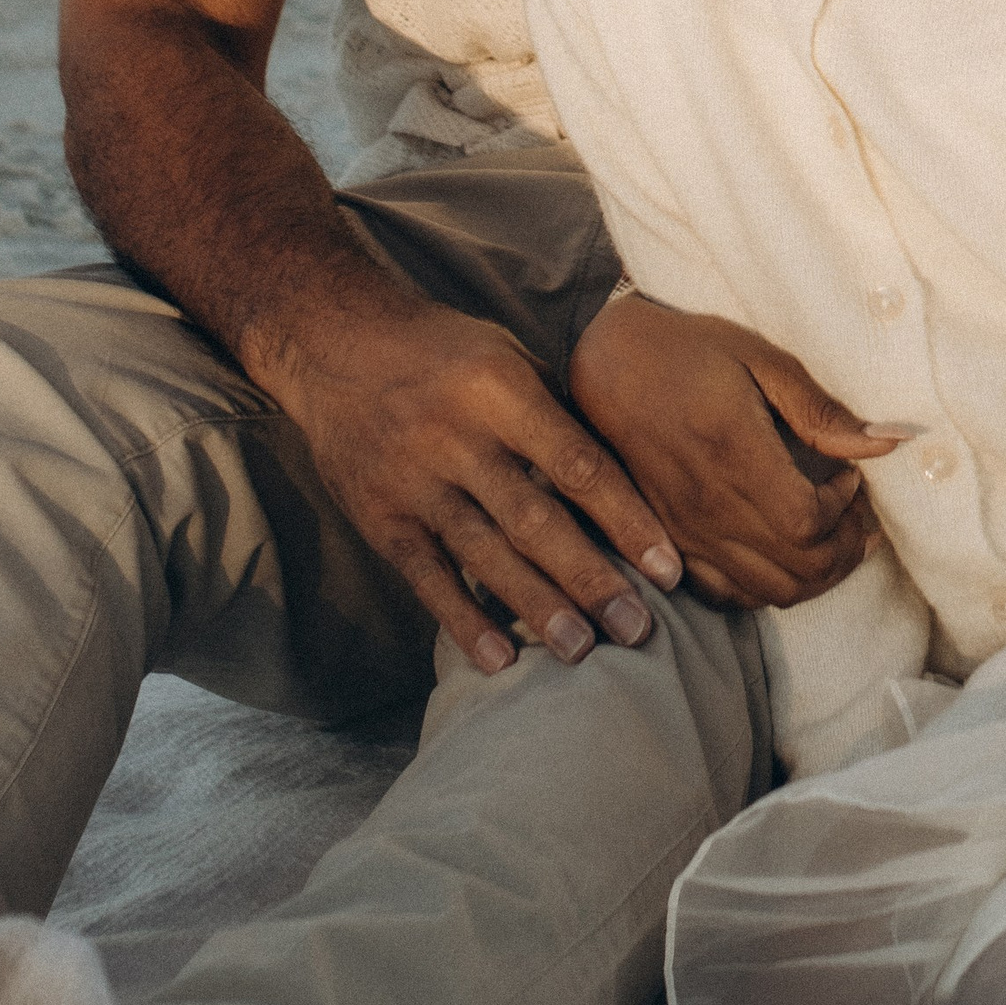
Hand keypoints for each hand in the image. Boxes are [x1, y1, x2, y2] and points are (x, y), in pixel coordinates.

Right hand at [256, 272, 683, 675]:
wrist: (336, 344)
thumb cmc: (446, 351)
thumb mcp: (508, 356)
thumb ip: (560, 414)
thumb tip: (629, 477)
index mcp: (501, 390)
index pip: (578, 464)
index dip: (627, 520)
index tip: (669, 569)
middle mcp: (457, 438)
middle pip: (534, 520)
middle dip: (591, 579)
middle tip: (639, 630)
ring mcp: (414, 482)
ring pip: (484, 555)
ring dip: (537, 606)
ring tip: (582, 652)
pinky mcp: (380, 518)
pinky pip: (427, 577)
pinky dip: (462, 621)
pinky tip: (500, 659)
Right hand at [570, 293, 905, 608]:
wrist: (601, 361)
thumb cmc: (687, 351)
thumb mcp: (761, 361)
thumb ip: (822, 411)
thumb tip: (889, 443)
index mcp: (734, 455)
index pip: (808, 524)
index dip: (845, 512)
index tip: (850, 478)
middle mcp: (708, 506)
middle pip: (797, 570)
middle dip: (844, 551)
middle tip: (857, 517)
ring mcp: (684, 531)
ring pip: (768, 592)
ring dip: (813, 576)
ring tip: (829, 538)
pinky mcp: (666, 540)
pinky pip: (726, 594)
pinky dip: (766, 587)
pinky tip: (779, 554)